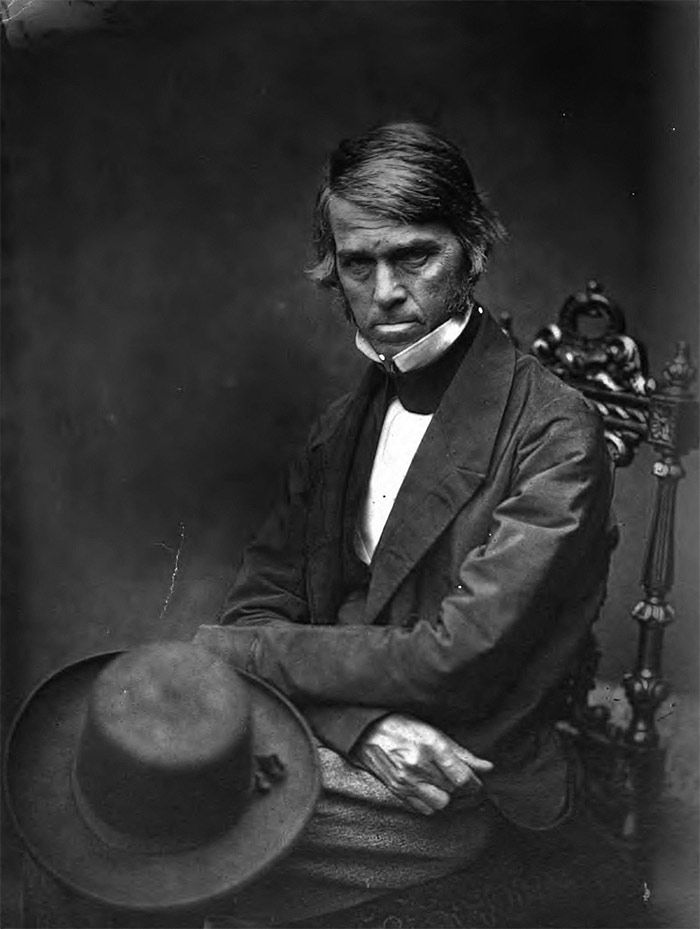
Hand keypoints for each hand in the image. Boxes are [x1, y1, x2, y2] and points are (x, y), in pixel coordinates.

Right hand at [351, 713, 492, 815]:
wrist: (366, 732)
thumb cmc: (402, 726)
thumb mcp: (433, 731)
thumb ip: (461, 753)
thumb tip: (487, 767)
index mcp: (431, 745)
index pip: (463, 778)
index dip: (475, 783)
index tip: (476, 782)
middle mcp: (419, 765)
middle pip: (453, 790)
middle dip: (459, 786)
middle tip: (456, 777)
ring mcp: (406, 780)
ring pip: (440, 803)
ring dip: (445, 796)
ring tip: (441, 784)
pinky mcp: (397, 790)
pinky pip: (423, 808)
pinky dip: (430, 802)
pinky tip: (428, 789)